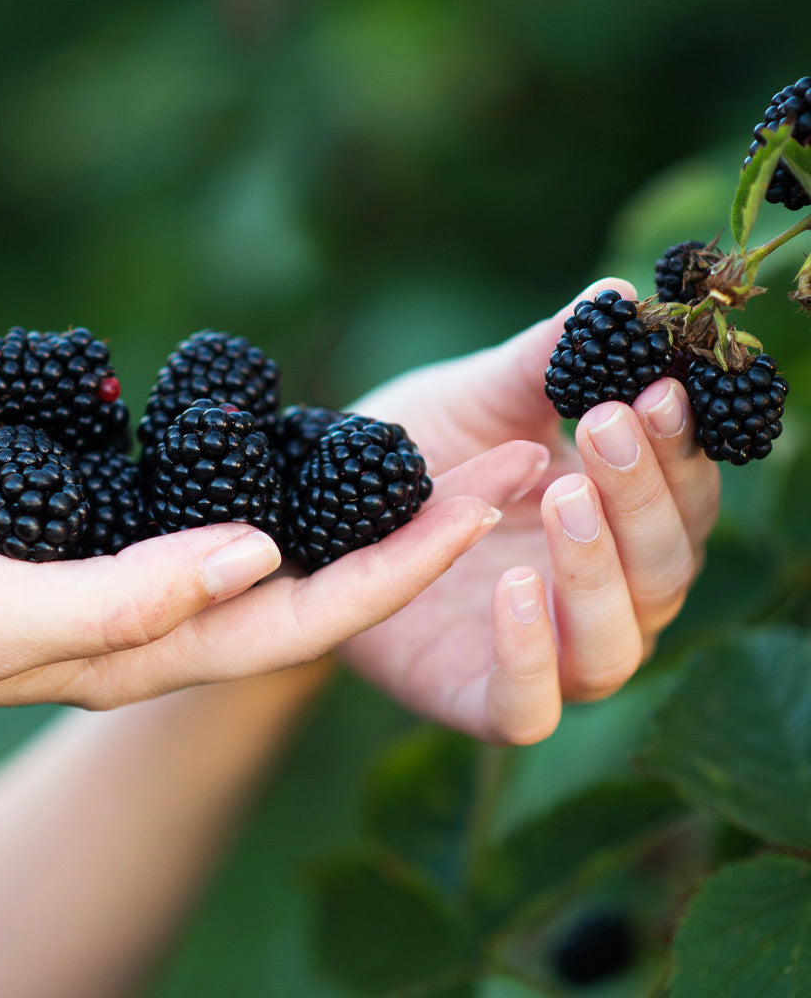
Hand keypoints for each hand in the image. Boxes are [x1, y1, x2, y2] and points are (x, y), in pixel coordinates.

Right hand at [0, 442, 546, 707]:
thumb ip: (120, 602)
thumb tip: (252, 560)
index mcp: (158, 652)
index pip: (311, 617)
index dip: (403, 564)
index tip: (484, 503)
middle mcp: (181, 619)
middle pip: (333, 581)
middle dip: (430, 526)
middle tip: (522, 459)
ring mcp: (164, 577)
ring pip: (302, 544)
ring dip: (387, 496)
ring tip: (467, 440)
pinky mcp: (139, 532)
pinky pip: (249, 507)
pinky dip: (315, 479)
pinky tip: (356, 441)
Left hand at [341, 278, 720, 743]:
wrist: (322, 514)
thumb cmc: (420, 450)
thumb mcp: (478, 398)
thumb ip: (542, 360)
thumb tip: (615, 296)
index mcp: (618, 520)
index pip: (682, 493)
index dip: (679, 446)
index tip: (656, 385)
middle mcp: (601, 595)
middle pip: (665, 570)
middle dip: (642, 497)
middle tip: (605, 424)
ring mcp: (544, 654)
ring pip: (615, 644)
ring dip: (599, 571)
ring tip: (559, 494)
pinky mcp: (477, 697)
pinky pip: (526, 708)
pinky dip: (530, 658)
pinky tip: (510, 587)